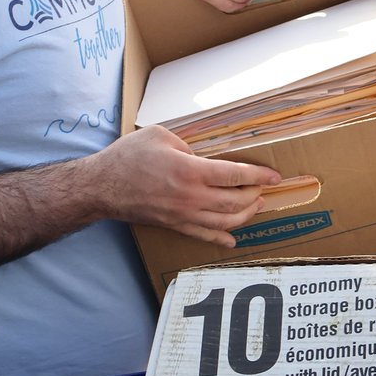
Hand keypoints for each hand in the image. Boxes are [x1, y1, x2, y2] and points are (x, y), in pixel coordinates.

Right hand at [89, 126, 282, 246]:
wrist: (101, 187)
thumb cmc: (128, 157)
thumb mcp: (161, 136)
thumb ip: (189, 145)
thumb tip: (204, 157)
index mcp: (190, 171)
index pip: (235, 175)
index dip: (259, 176)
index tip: (274, 176)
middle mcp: (191, 197)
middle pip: (235, 201)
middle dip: (255, 195)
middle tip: (264, 189)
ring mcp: (183, 215)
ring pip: (225, 221)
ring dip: (245, 215)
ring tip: (255, 206)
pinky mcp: (174, 225)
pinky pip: (203, 235)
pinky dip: (221, 238)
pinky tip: (233, 239)